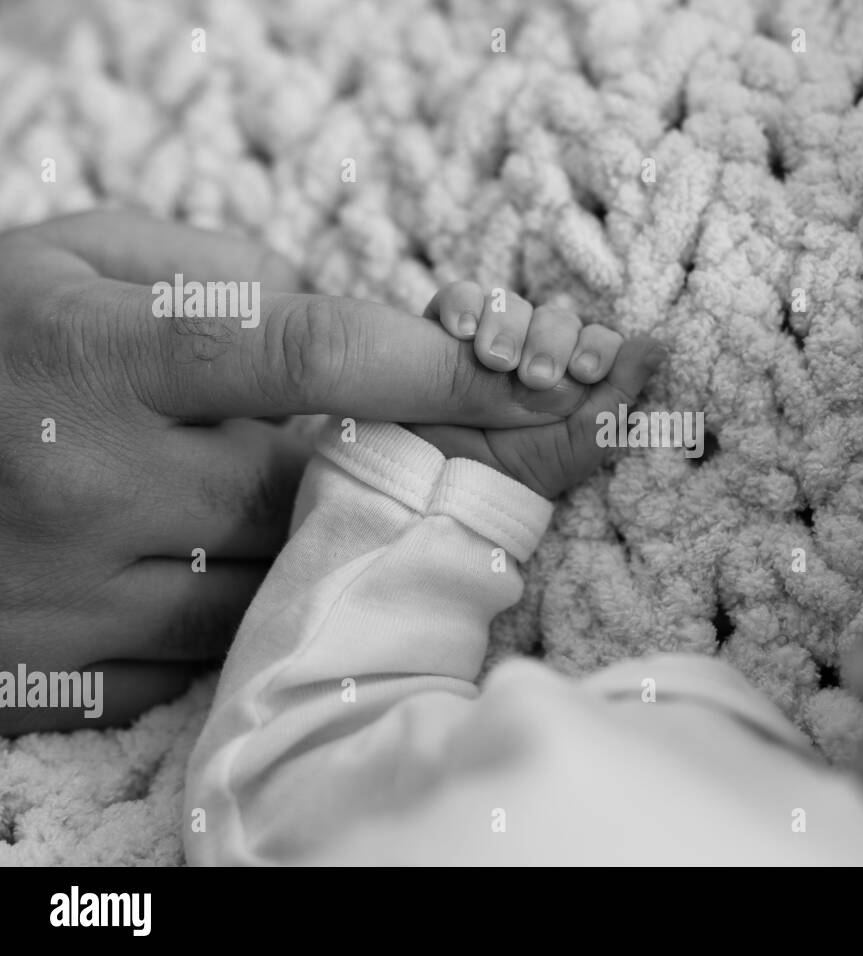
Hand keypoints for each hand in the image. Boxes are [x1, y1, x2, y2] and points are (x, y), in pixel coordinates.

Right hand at [0, 211, 586, 733]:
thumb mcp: (70, 255)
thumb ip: (216, 272)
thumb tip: (349, 322)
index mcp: (93, 357)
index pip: (306, 355)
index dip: (445, 368)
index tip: (552, 375)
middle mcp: (91, 487)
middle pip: (330, 491)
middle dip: (448, 471)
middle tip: (562, 440)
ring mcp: (80, 600)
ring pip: (292, 585)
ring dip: (366, 545)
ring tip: (420, 500)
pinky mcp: (70, 677)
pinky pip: (226, 650)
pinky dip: (281, 608)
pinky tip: (294, 569)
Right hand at [408, 281, 666, 497]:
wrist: (458, 481)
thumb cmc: (528, 467)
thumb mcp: (583, 438)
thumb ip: (620, 389)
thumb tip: (659, 344)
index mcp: (576, 372)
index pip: (598, 337)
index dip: (596, 347)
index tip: (584, 372)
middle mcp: (537, 349)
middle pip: (556, 317)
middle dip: (550, 343)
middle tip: (535, 378)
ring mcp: (493, 338)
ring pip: (510, 304)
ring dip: (508, 329)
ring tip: (495, 363)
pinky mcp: (447, 333)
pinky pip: (460, 298)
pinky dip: (464, 307)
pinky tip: (461, 333)